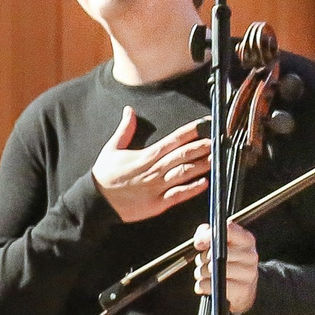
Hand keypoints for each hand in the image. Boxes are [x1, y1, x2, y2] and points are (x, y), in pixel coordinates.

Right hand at [91, 109, 211, 222]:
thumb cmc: (105, 175)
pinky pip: (178, 195)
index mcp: (146, 155)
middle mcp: (154, 169)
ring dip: (201, 165)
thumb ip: (125, 130)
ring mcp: (157, 187)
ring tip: (216, 158)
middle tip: (218, 140)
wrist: (95, 201)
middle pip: (183, 155)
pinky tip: (205, 183)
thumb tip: (129, 110)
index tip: (205, 124)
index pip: (173, 139)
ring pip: (184, 173)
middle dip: (202, 147)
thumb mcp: (112, 149)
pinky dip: (192, 189)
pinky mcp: (157, 204)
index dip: (191, 131)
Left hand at [191, 220, 259, 314]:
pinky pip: (207, 285)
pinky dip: (202, 286)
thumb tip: (199, 240)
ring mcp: (248, 275)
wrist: (244, 289)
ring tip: (208, 274)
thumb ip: (207, 233)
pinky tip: (208, 285)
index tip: (199, 244)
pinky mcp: (240, 292)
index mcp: (247, 240)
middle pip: (216, 253)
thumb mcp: (222, 244)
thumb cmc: (229, 262)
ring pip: (209, 270)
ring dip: (201, 272)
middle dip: (204, 258)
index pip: (228, 230)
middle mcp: (250, 256)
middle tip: (206, 262)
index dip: (208, 236)